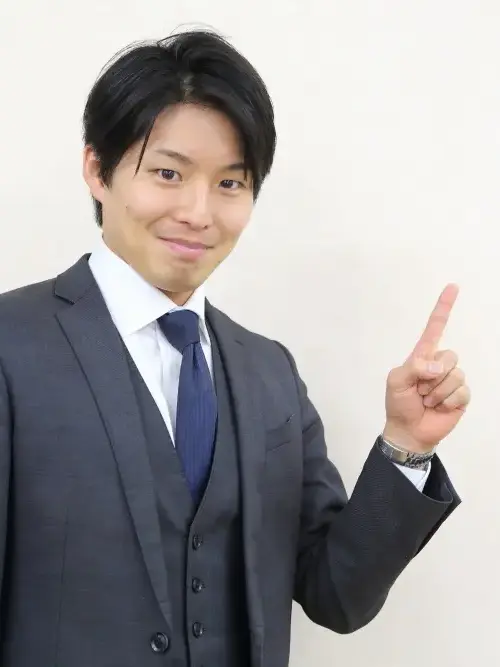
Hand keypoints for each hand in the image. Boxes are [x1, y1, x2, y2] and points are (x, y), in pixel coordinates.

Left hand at [383, 284, 469, 452]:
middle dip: (432, 375)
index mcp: (422, 355)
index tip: (453, 287)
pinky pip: (461, 392)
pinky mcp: (461, 397)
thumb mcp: (396, 381)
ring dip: (437, 392)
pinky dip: (446, 402)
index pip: (435, 327)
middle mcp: (439, 364)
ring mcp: (451, 380)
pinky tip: (438, 408)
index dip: (443, 307)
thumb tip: (437, 366)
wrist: (408, 430)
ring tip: (427, 400)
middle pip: (449, 356)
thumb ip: (414, 367)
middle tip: (419, 390)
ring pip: (455, 375)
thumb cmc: (399, 403)